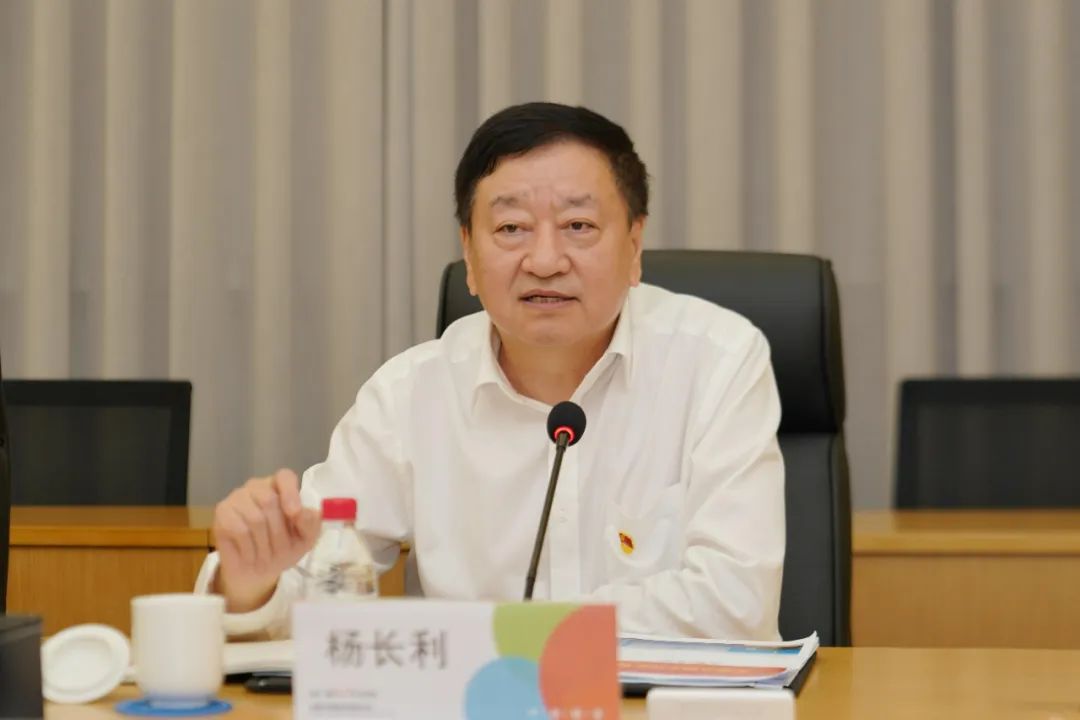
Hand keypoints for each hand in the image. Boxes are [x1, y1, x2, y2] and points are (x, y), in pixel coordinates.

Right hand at [212, 469, 320, 612]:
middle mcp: (258, 487)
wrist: (257, 572)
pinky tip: (251, 556)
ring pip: (255, 518)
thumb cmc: (284, 549)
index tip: (295, 513)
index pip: (285, 476)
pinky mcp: (222, 513)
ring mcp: (237, 498)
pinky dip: (249, 549)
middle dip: (279, 533)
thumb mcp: (305, 539)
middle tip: (281, 553)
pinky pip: (239, 530)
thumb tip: (305, 512)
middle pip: (270, 501)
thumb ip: (310, 523)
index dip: (290, 493)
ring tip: (266, 558)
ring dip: (264, 545)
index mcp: (281, 487)